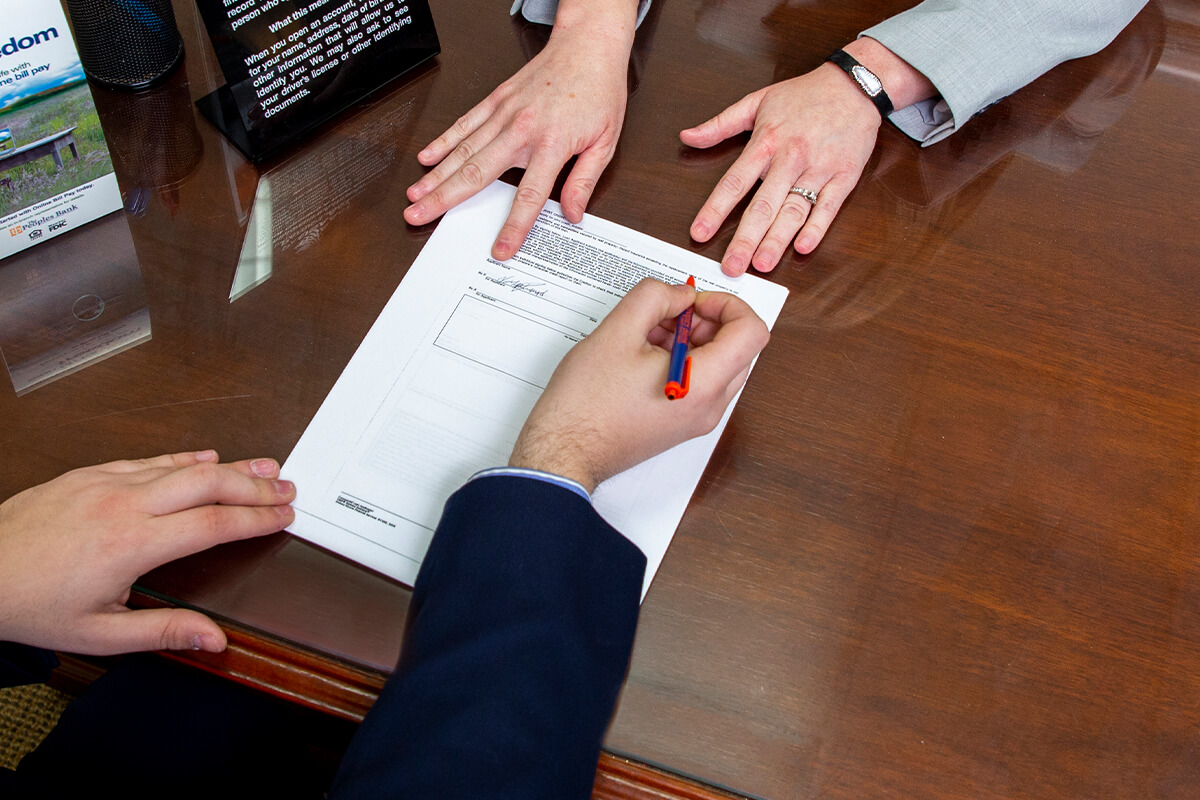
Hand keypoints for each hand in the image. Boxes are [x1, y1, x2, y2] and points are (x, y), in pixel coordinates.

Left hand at [0, 451, 294, 655]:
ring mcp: (105, 483)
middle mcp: (123, 505)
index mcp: (131, 544)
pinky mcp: (88, 473)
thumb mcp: (98, 634)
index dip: (256, 519)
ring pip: (182, 466)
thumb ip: (163, 631)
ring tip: (265, 467)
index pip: (214, 523)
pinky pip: (149, 459)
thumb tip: (214, 639)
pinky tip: (205, 458)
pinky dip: (184, 459)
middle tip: (287, 488)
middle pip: (209, 483)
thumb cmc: (29, 604)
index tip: (284, 516)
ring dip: (229, 467)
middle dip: (255, 485)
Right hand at [404, 3, 636, 260]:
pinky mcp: (497, 99)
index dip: (514, 226)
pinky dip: (444, 140)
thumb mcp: (605, 142)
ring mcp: (505, 112)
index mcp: (552, 144)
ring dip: (436, 175)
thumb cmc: (599, 90)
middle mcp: (522, 129)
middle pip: (477, 173)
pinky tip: (427, 157)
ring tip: (414, 195)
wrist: (588, 44)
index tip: (501, 249)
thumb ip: (585, 181)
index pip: (529, 196)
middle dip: (445, 198)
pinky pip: (465, 123)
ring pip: (464, 150)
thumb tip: (573, 214)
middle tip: (419, 216)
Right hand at [510, 279, 769, 491]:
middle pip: (738, 347)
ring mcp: (697, 418)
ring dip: (691, 339)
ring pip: (719, 363)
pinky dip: (682, 359)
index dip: (726, 304)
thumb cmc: (585, 405)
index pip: (751, 331)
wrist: (564, 452)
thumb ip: (655, 298)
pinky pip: (700, 381)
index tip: (692, 302)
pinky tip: (643, 354)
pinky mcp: (682, 423)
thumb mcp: (617, 332)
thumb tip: (679, 294)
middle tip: (667, 314)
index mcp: (703, 384)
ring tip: (647, 334)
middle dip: (706, 321)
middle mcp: (709, 406)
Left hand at [682, 38, 936, 275]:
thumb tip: (687, 136)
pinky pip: (829, 206)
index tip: (700, 233)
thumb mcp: (757, 100)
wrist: (855, 85)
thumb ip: (720, 124)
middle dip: (745, 239)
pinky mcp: (843, 177)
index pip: (734, 182)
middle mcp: (790, 158)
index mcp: (766, 142)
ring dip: (778, 239)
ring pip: (794, 210)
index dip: (715, 210)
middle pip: (763, 205)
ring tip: (762, 264)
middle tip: (732, 267)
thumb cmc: (804, 95)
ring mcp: (818, 169)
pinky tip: (804, 246)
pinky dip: (817, 227)